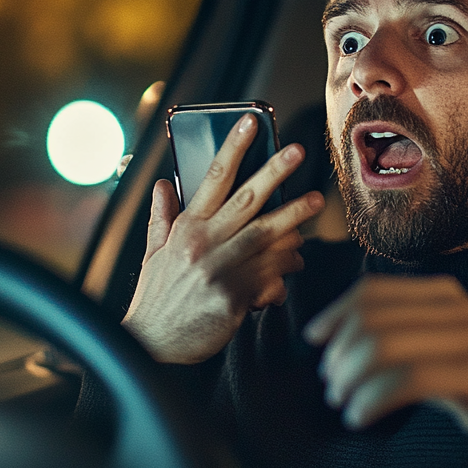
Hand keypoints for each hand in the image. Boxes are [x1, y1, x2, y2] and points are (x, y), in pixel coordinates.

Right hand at [124, 113, 324, 363]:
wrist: (152, 346)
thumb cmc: (156, 299)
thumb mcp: (152, 253)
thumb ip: (161, 217)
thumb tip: (162, 184)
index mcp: (185, 227)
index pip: (213, 177)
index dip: (234, 146)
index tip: (250, 122)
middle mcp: (203, 243)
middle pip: (247, 198)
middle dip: (275, 172)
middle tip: (298, 152)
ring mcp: (219, 269)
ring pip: (266, 234)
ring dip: (294, 217)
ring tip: (315, 202)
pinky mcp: (234, 296)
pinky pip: (270, 274)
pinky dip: (285, 267)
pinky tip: (296, 262)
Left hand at [304, 274, 467, 434]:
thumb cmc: (459, 383)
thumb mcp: (423, 348)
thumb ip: (389, 332)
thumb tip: (325, 336)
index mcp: (440, 292)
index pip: (374, 290)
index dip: (336, 312)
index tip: (315, 340)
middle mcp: (457, 306)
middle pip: (373, 319)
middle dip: (341, 355)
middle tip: (332, 387)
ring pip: (386, 347)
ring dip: (352, 379)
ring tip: (343, 404)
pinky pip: (409, 379)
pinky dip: (373, 399)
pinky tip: (360, 418)